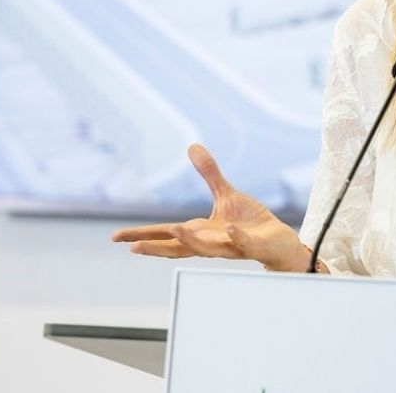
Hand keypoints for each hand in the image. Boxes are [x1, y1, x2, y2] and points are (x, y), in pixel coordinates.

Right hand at [111, 144, 313, 272]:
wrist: (278, 241)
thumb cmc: (249, 223)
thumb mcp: (227, 195)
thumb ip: (209, 174)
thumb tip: (192, 147)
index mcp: (201, 232)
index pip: (166, 234)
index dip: (142, 235)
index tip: (117, 238)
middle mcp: (211, 243)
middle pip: (179, 247)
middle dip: (157, 247)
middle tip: (133, 247)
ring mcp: (231, 246)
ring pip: (208, 248)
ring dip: (192, 240)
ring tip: (176, 230)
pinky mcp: (253, 246)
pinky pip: (242, 242)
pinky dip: (235, 236)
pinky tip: (229, 226)